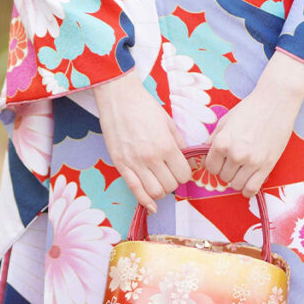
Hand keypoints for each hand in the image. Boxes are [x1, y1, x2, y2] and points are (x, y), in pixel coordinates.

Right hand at [93, 72, 191, 213]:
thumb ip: (178, 143)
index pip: (184, 175)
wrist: (118, 97)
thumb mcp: (168, 122)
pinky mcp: (120, 164)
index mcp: (166, 145)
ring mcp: (134, 162)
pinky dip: (145, 201)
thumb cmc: (144, 106)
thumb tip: (184, 158)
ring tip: (158, 180)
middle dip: (173, 182)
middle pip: (170, 186)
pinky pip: (135, 190)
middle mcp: (151, 157)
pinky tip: (151, 206)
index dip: (184, 174)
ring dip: (160, 190)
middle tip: (169, 173)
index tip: (180, 168)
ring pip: (155, 192)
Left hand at [205, 51, 303, 197]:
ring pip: (236, 185)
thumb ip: (213, 140)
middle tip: (232, 162)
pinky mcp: (267, 166)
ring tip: (241, 170)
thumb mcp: (224, 122)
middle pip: (223, 177)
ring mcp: (252, 161)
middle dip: (225, 171)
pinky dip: (247, 190)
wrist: (275, 103)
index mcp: (222, 142)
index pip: (210, 167)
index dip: (213, 164)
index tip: (219, 161)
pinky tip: (247, 185)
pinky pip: (252, 189)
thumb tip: (203, 155)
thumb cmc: (248, 110)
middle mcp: (236, 154)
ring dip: (236, 179)